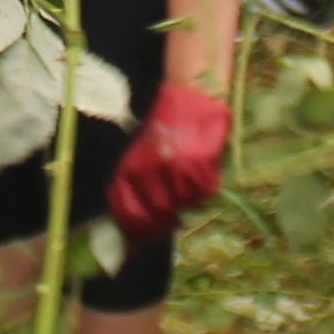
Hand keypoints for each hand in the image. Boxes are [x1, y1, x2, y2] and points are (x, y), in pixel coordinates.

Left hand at [104, 77, 231, 229]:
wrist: (191, 98)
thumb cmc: (165, 130)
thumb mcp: (142, 158)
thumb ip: (136, 189)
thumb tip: (132, 232)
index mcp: (130, 170)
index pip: (128, 214)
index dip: (137, 231)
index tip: (146, 235)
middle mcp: (150, 173)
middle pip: (158, 216)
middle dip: (166, 219)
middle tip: (174, 212)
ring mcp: (175, 170)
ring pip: (183, 206)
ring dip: (187, 201)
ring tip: (188, 183)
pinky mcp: (200, 166)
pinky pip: (204, 194)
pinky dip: (204, 189)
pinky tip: (202, 174)